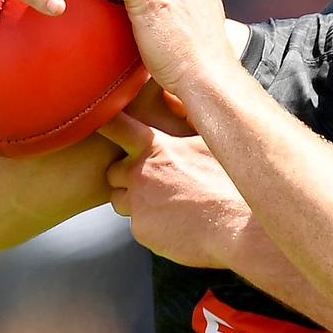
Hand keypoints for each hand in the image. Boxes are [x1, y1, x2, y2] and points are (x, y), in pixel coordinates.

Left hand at [99, 111, 249, 268]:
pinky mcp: (141, 230)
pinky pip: (139, 226)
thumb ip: (190, 123)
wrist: (238, 224)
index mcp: (156, 148)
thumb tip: (182, 101)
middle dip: (127, 176)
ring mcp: (138, 204)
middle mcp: (140, 173)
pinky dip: (154, 226)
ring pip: (121, 202)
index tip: (94, 120)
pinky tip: (179, 225)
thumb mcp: (213, 142)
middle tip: (154, 182)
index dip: (102, 122)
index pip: (115, 126)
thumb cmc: (232, 180)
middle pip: (113, 172)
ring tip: (168, 205)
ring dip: (136, 202)